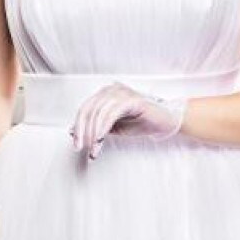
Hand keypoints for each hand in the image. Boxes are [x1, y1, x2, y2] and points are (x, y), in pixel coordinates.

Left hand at [69, 81, 186, 159]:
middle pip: (88, 110)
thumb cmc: (142, 123)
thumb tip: (75, 132)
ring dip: (93, 134)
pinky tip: (101, 140)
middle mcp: (111, 90)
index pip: (85, 109)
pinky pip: (111, 114)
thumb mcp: (114, 127)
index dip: (78, 127)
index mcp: (105, 94)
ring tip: (94, 149)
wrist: (165, 122)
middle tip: (82, 148)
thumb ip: (97, 127)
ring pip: (98, 113)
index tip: (77, 143)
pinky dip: (103, 128)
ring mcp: (121, 93)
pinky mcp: (131, 99)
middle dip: (83, 132)